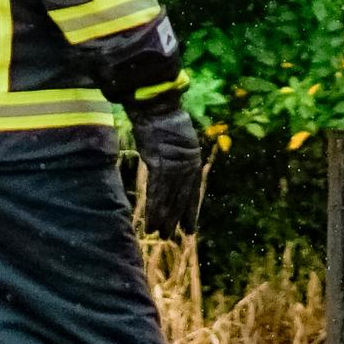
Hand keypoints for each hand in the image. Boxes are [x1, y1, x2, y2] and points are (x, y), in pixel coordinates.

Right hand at [132, 96, 207, 241]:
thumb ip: (174, 156)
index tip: (189, 229)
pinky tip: (151, 220)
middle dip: (175, 219)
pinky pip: (157, 191)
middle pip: (181, 199)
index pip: (192, 193)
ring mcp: (175, 165)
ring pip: (169, 199)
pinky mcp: (161, 163)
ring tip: (159, 234)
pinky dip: (154, 207)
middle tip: (171, 237)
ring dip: (163, 218)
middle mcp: (187, 166)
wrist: (158, 105)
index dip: (190, 213)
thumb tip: (168, 167)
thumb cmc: (163, 118)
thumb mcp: (174, 139)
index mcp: (191, 161)